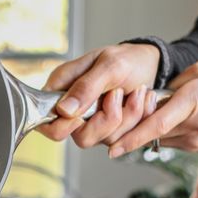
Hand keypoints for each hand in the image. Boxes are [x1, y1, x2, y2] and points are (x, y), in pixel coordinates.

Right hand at [38, 42, 159, 143]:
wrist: (150, 64)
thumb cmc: (127, 59)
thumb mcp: (108, 65)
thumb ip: (86, 87)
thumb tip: (64, 110)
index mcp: (62, 90)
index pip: (47, 123)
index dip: (62, 126)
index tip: (81, 115)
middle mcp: (74, 111)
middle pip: (81, 138)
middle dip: (106, 120)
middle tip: (117, 94)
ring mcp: (92, 123)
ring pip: (104, 139)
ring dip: (127, 116)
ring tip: (134, 92)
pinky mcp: (109, 130)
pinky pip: (122, 138)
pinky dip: (135, 119)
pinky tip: (137, 100)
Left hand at [108, 61, 197, 156]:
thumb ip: (172, 85)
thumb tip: (149, 99)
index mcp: (195, 101)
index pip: (157, 125)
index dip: (132, 138)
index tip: (113, 149)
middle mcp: (195, 125)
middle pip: (152, 134)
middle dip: (133, 128)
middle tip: (124, 116)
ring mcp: (196, 140)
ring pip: (158, 140)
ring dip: (148, 130)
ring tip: (152, 113)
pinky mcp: (196, 148)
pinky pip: (169, 142)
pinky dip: (161, 133)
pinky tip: (167, 121)